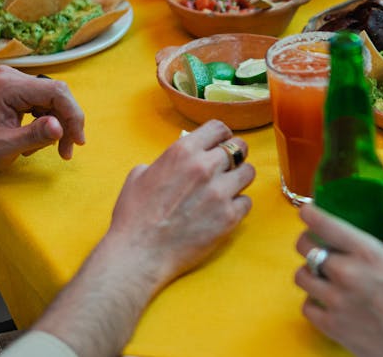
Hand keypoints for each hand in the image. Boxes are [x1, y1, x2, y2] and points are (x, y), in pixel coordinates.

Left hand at [0, 65, 85, 175]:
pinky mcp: (17, 90)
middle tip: (68, 149)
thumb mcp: (5, 147)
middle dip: (67, 122)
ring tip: (53, 148)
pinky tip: (40, 138)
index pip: (55, 91)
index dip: (73, 115)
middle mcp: (12, 76)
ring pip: (54, 99)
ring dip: (59, 124)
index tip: (78, 141)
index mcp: (8, 86)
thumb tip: (61, 127)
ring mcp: (14, 81)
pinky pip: (45, 102)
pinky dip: (49, 122)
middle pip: (57, 94)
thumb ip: (35, 135)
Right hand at [103, 121, 254, 290]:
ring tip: (227, 189)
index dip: (222, 136)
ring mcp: (220, 192)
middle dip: (235, 155)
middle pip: (240, 147)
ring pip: (248, 172)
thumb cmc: (134, 216)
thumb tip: (179, 160)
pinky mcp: (229, 216)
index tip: (221, 143)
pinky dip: (237, 206)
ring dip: (239, 179)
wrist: (139, 254)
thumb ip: (166, 161)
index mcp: (183, 151)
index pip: (219, 128)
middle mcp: (205, 166)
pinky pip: (247, 201)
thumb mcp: (140, 175)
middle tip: (228, 167)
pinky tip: (223, 211)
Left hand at [294, 205, 382, 356]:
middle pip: (305, 248)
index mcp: (368, 253)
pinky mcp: (330, 326)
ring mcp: (335, 301)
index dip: (310, 213)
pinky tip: (325, 298)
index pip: (325, 224)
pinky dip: (312, 300)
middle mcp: (346, 273)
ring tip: (320, 272)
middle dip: (307, 241)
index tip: (307, 210)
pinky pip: (306, 306)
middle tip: (314, 242)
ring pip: (301, 276)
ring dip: (309, 270)